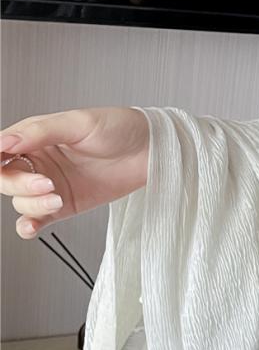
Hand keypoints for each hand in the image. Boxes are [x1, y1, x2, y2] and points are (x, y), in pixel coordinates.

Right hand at [1, 107, 150, 238]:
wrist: (153, 151)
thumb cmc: (120, 128)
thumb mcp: (79, 122)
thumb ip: (39, 132)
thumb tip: (4, 141)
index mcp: (34, 137)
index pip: (0, 150)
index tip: (1, 165)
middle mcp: (38, 162)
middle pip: (6, 179)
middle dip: (19, 184)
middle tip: (46, 183)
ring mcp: (50, 185)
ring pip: (20, 201)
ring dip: (32, 204)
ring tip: (57, 198)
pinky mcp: (65, 205)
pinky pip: (37, 219)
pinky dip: (29, 226)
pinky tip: (32, 227)